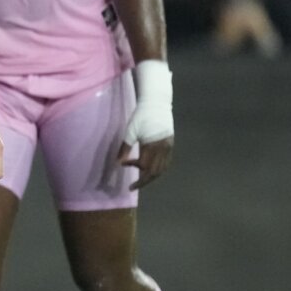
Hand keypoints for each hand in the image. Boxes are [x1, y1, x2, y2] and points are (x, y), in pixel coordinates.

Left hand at [117, 60, 173, 189]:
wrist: (157, 104)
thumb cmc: (141, 116)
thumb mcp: (130, 131)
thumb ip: (125, 148)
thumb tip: (119, 162)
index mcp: (153, 146)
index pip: (145, 166)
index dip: (134, 169)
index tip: (123, 165)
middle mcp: (164, 149)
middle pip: (156, 172)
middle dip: (144, 181)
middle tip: (134, 186)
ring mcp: (169, 148)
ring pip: (162, 169)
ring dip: (152, 176)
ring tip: (141, 180)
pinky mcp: (171, 145)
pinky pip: (166, 163)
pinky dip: (159, 169)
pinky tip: (150, 170)